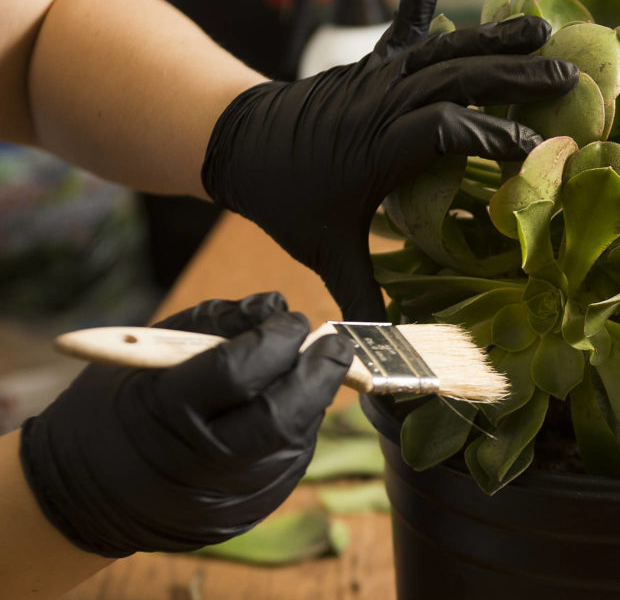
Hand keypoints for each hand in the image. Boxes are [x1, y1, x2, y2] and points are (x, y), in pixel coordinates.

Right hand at [19, 292, 351, 556]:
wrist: (87, 494)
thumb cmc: (120, 404)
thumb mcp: (150, 350)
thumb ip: (216, 320)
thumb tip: (275, 305)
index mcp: (165, 412)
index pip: (239, 370)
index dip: (276, 339)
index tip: (290, 319)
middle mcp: (199, 463)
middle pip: (282, 414)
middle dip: (318, 371)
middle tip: (330, 343)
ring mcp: (226, 497)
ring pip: (295, 439)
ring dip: (313, 398)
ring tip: (309, 371)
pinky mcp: (247, 515)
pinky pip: (289, 463)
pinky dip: (299, 428)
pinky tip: (289, 407)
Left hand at [201, 0, 578, 320]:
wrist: (240, 144)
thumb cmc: (289, 200)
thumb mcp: (326, 252)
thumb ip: (363, 301)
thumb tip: (388, 357)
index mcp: (378, 149)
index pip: (447, 132)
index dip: (497, 136)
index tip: (543, 149)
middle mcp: (383, 103)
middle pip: (457, 79)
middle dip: (515, 75)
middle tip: (569, 75)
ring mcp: (378, 76)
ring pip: (444, 48)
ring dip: (494, 35)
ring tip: (544, 26)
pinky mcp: (373, 61)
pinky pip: (404, 22)